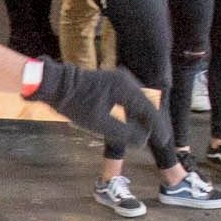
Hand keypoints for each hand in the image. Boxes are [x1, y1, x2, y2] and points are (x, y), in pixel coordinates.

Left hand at [32, 60, 157, 148]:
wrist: (55, 84)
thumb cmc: (76, 104)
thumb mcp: (100, 124)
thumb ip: (124, 133)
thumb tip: (143, 140)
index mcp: (127, 89)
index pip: (149, 111)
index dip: (158, 128)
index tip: (165, 140)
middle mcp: (126, 81)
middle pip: (146, 105)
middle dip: (151, 123)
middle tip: (158, 138)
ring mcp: (118, 79)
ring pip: (137, 102)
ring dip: (141, 117)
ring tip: (145, 133)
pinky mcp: (111, 81)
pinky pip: (128, 98)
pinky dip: (131, 111)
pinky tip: (129, 122)